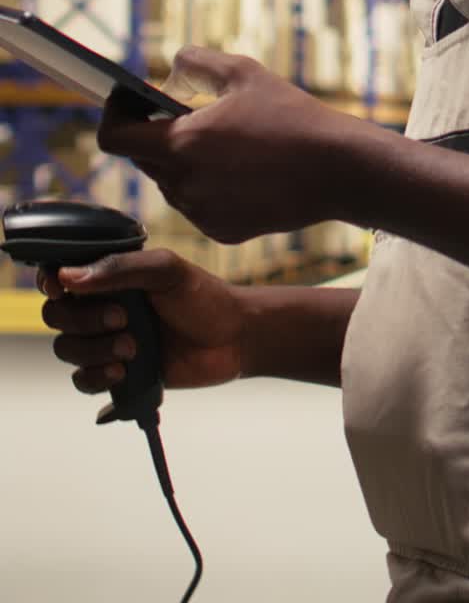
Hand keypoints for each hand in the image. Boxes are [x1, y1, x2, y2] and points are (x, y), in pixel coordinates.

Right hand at [38, 249, 256, 393]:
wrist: (234, 338)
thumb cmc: (204, 296)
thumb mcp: (167, 270)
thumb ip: (121, 268)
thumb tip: (69, 276)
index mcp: (110, 275)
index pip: (61, 275)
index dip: (52, 282)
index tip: (62, 288)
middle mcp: (101, 306)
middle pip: (57, 315)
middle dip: (83, 320)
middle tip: (124, 319)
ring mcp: (107, 340)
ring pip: (67, 349)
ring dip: (93, 351)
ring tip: (133, 349)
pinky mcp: (117, 373)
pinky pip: (83, 381)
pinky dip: (96, 378)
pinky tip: (123, 373)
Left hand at [97, 47, 368, 242]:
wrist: (337, 169)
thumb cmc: (292, 116)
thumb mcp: (243, 71)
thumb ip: (194, 62)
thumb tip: (168, 72)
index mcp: (181, 144)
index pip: (115, 138)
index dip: (114, 116)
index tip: (129, 101)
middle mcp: (184, 185)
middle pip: (144, 159)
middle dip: (157, 135)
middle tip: (190, 114)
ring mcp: (202, 214)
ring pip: (172, 184)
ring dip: (184, 162)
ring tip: (224, 144)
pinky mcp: (222, 232)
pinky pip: (198, 206)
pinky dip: (208, 188)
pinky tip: (242, 172)